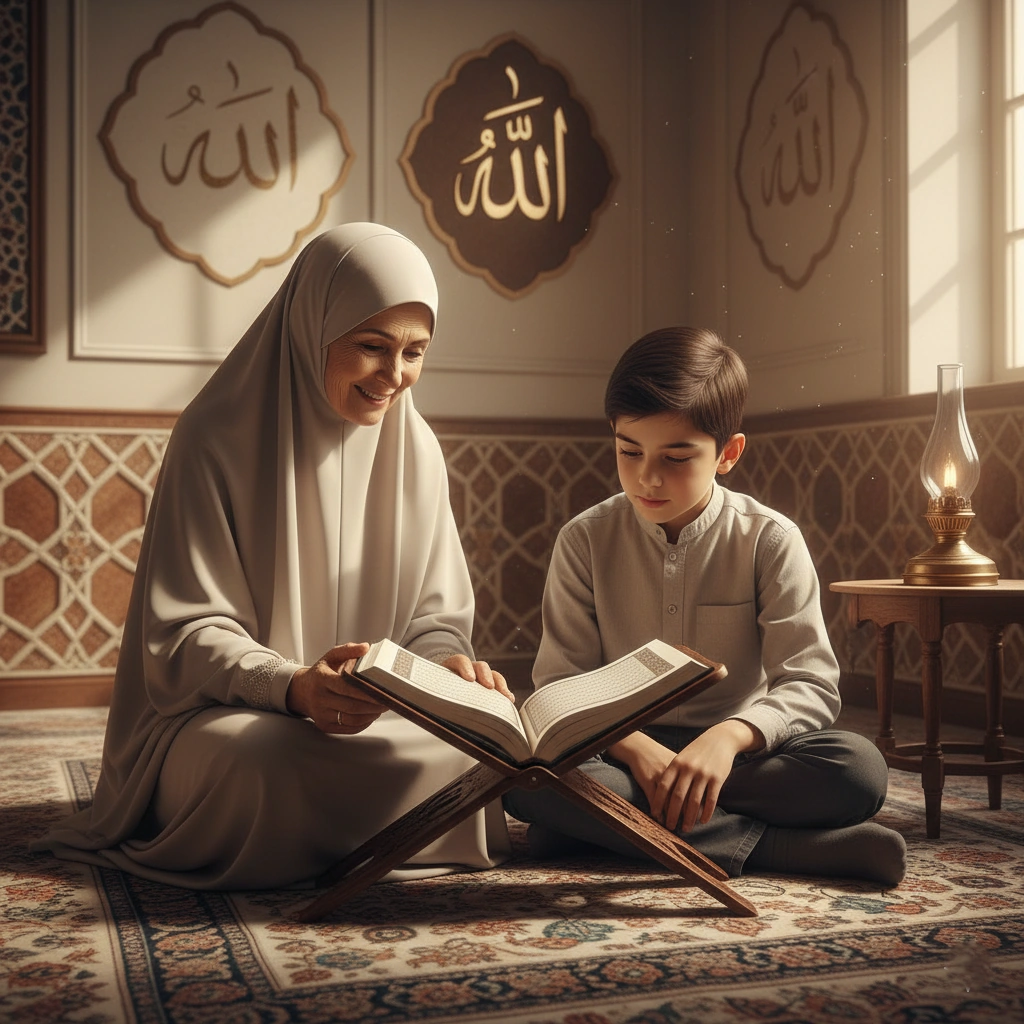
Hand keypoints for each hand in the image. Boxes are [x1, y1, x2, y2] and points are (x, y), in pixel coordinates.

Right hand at [286, 642, 384, 733]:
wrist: (301, 691)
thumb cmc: (321, 672)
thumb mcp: (331, 656)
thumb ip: (348, 650)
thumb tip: (366, 647)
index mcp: (321, 679)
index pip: (346, 687)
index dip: (366, 692)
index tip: (382, 691)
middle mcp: (319, 698)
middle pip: (351, 706)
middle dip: (373, 705)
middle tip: (389, 701)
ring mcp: (321, 714)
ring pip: (351, 719)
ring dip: (371, 715)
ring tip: (383, 708)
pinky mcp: (325, 726)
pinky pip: (349, 728)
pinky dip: (364, 723)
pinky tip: (372, 715)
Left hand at [441, 654, 514, 702]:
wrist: (441, 687)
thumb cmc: (437, 690)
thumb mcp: (434, 690)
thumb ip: (435, 696)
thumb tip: (434, 713)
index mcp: (452, 667)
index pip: (460, 660)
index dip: (465, 667)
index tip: (469, 678)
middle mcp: (469, 669)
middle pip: (480, 666)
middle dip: (485, 675)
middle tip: (488, 686)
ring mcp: (480, 676)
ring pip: (493, 674)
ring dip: (499, 685)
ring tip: (504, 697)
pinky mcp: (488, 684)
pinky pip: (499, 685)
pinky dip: (504, 692)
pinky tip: (509, 701)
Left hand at [649, 720, 763, 831]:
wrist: (720, 738)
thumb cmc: (697, 750)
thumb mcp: (682, 757)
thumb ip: (674, 773)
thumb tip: (663, 794)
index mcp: (677, 763)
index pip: (664, 786)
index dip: (658, 802)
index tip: (655, 815)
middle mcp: (688, 768)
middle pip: (677, 796)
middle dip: (672, 814)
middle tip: (670, 827)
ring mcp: (703, 773)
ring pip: (694, 801)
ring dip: (689, 818)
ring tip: (686, 828)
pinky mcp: (717, 778)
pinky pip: (711, 799)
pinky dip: (706, 812)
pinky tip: (703, 821)